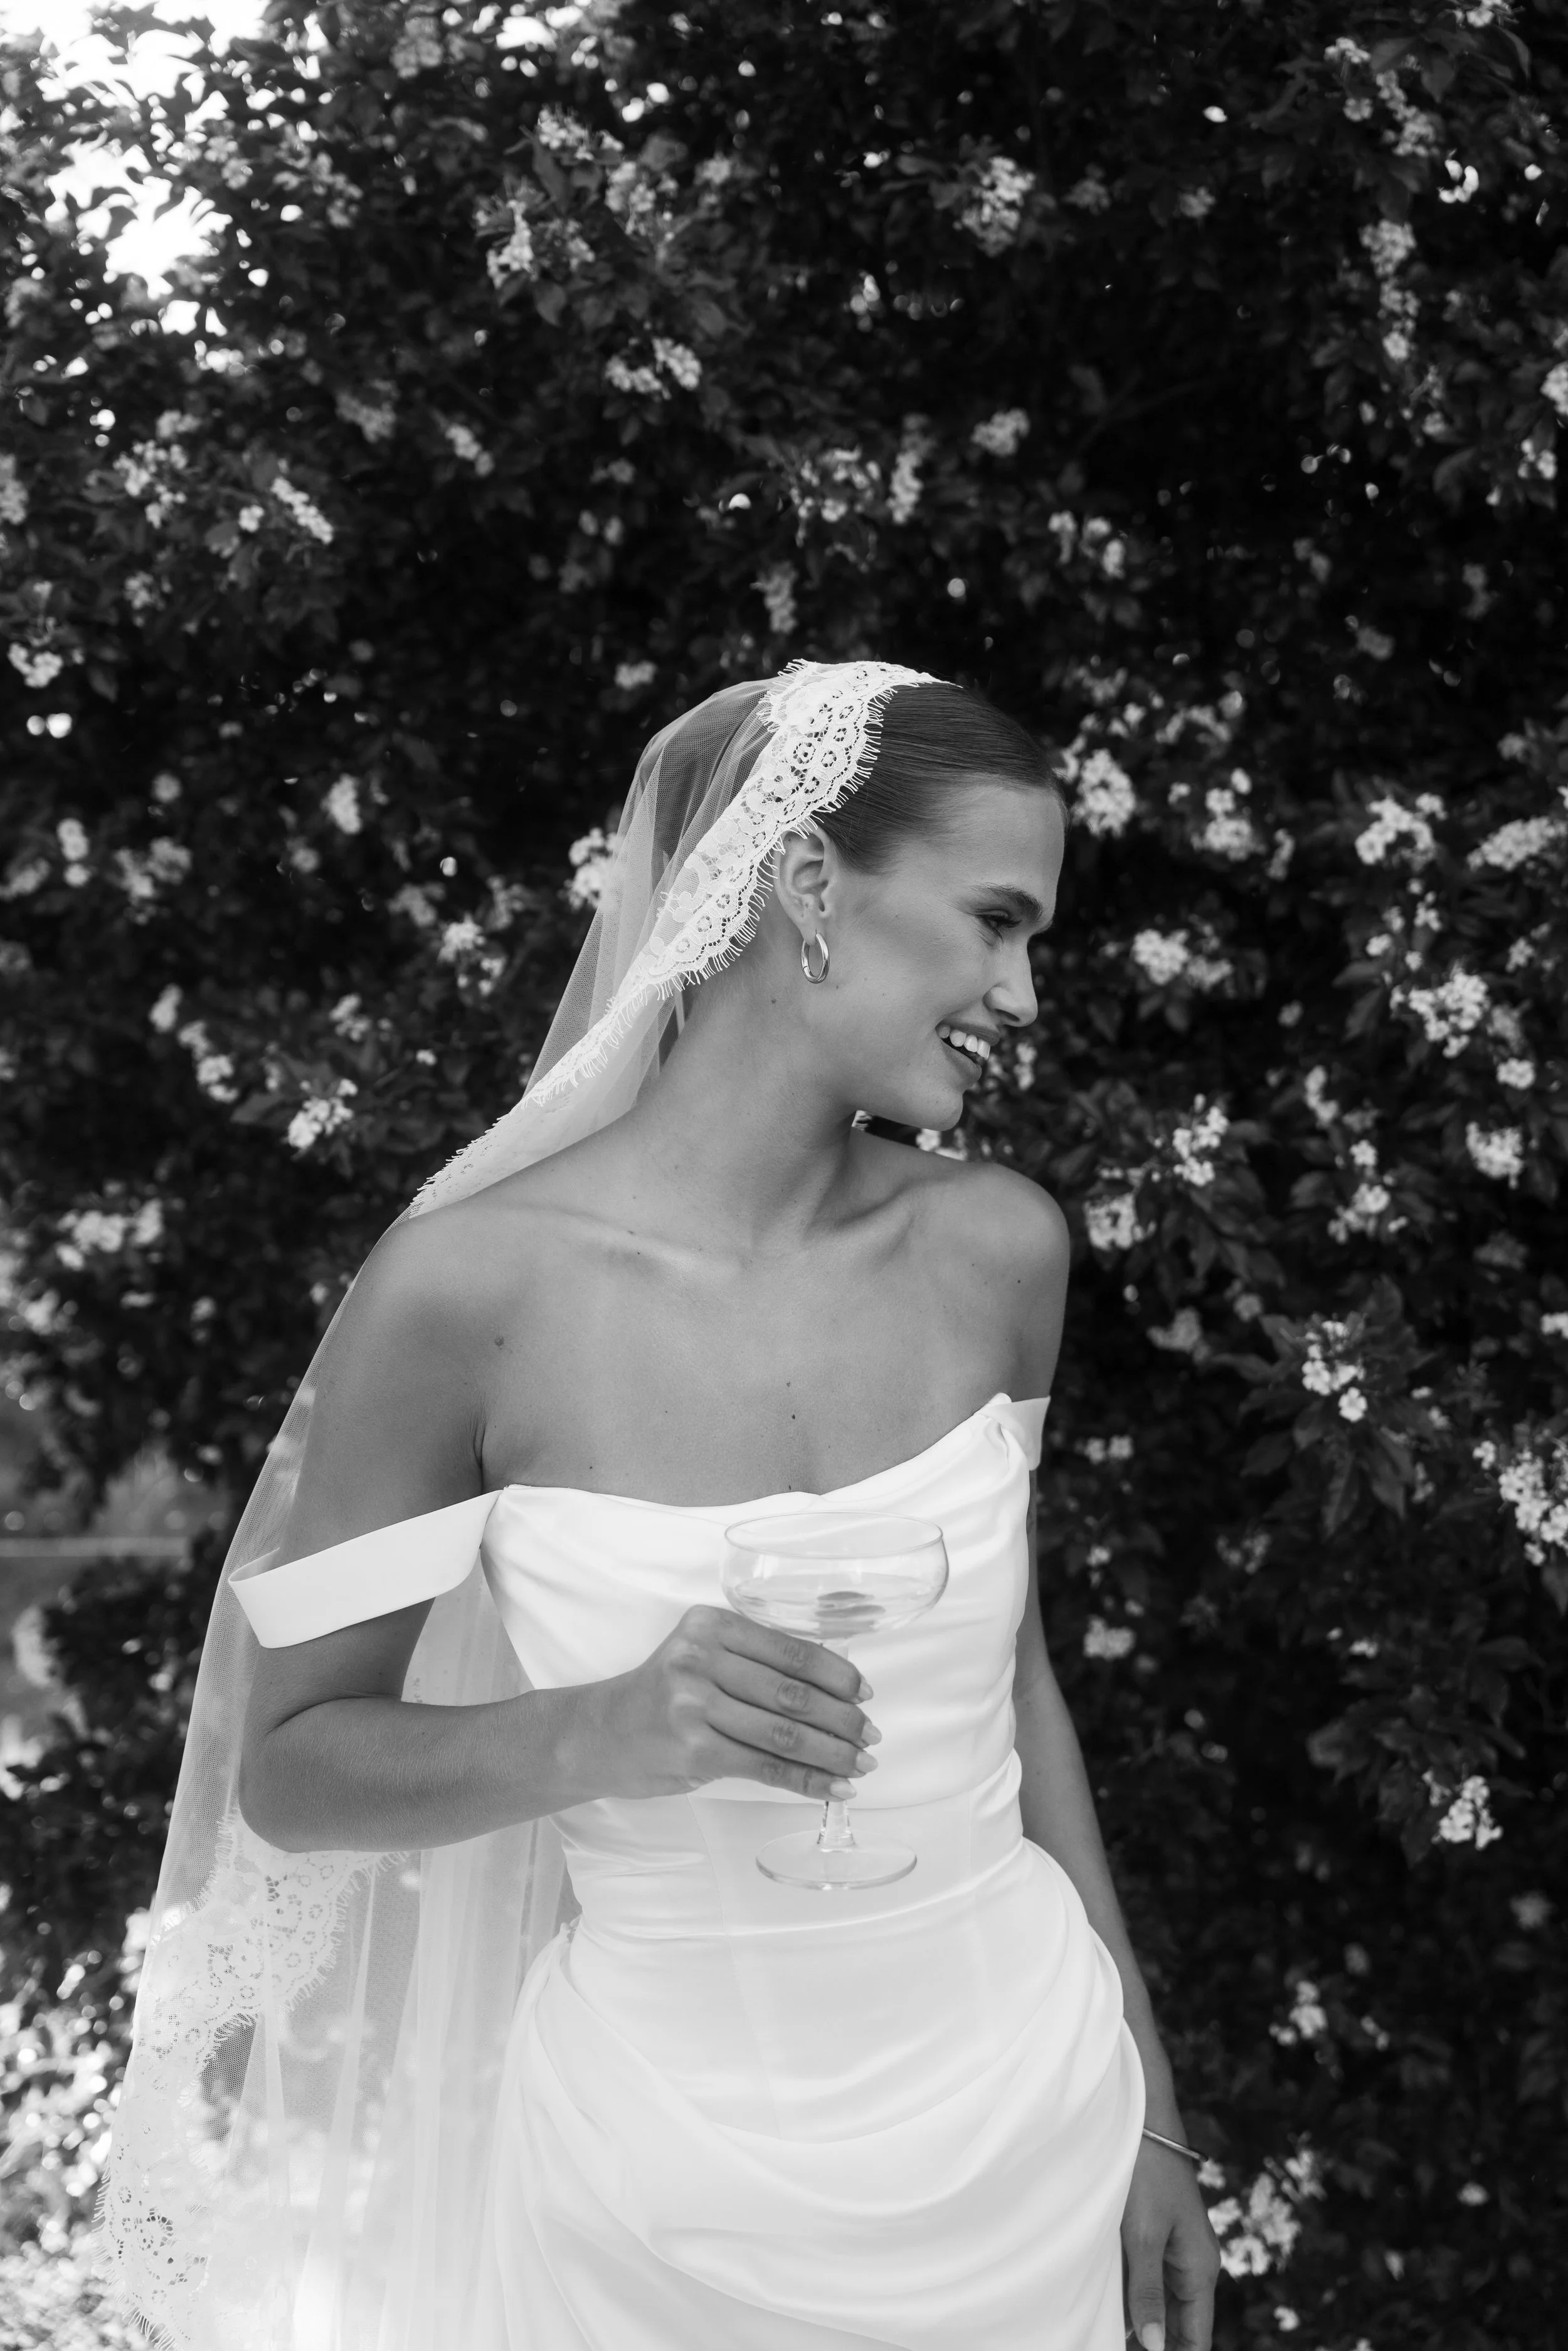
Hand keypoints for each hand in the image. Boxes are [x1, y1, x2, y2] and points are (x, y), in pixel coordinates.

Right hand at [576, 1605, 879, 1803]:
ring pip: (785, 1733)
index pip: (791, 1650)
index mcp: (710, 1625)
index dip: (837, 1674)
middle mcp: (700, 1659)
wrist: (598, 1735)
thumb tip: (835, 1688)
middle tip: (870, 1735)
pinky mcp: (694, 1752)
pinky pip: (766, 1767)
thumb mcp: (699, 1656)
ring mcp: (694, 1706)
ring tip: (861, 1765)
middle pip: (793, 1693)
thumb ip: (753, 1661)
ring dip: (833, 1754)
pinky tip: (834, 1787)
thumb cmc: (661, 1696)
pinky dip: (808, 1781)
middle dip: (842, 1718)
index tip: (865, 1693)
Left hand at [1122, 2137, 1220, 2350]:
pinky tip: (1105, 2300)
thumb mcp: (1143, 2237)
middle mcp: (1193, 2263)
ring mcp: (1175, 2248)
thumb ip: (1147, 2292)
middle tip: (1108, 2342)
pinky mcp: (1156, 2233)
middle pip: (1178, 2323)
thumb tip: (1157, 2346)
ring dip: (1138, 2316)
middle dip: (1153, 2340)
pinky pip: (1147, 2275)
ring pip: (1159, 2300)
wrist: (1143, 2118)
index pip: (1197, 2337)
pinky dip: (1129, 2290)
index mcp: (1200, 2269)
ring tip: (1104, 2331)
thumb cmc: (1147, 2173)